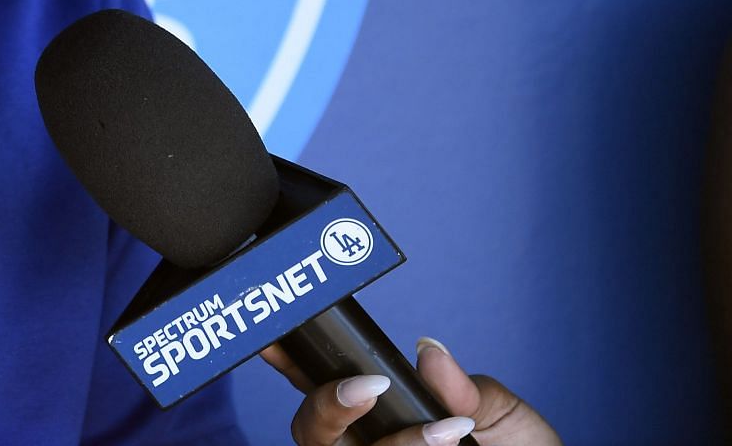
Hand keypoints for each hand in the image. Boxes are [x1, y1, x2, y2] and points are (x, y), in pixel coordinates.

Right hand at [261, 337, 562, 445]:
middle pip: (309, 431)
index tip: (275, 337)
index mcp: (377, 414)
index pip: (317, 385)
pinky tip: (451, 444)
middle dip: (326, 405)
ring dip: (393, 444)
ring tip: (446, 430)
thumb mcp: (498, 412)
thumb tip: (427, 350)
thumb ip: (461, 385)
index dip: (288, 362)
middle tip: (371, 386)